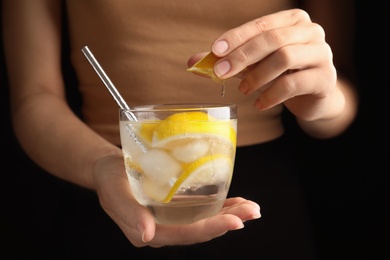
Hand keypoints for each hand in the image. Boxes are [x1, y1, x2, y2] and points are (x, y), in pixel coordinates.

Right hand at [93, 153, 260, 247]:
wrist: (110, 168)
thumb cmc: (110, 178)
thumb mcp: (115, 192)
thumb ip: (128, 214)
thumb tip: (147, 235)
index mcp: (149, 232)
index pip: (185, 234)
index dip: (211, 229)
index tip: (235, 222)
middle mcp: (164, 229)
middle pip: (200, 230)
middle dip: (228, 221)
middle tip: (252, 212)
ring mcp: (172, 219)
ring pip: (205, 221)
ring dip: (230, 214)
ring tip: (252, 208)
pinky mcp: (177, 207)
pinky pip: (201, 210)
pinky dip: (220, 205)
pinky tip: (236, 201)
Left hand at [190, 9, 340, 121]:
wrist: (313, 95)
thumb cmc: (281, 73)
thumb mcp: (253, 64)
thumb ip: (228, 60)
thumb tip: (193, 62)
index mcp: (293, 21)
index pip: (261, 25)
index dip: (236, 37)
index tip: (215, 51)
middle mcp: (311, 32)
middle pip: (272, 39)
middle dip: (242, 56)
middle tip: (221, 73)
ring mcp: (322, 54)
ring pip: (285, 58)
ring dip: (257, 76)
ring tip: (243, 90)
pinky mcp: (325, 78)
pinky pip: (294, 83)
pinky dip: (271, 95)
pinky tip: (259, 104)